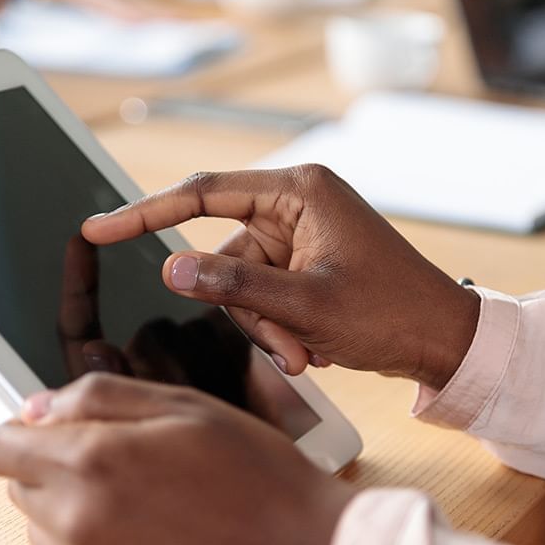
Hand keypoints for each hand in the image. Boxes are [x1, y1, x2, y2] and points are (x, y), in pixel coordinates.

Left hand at [0, 373, 353, 544]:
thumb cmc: (251, 474)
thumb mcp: (180, 406)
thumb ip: (95, 397)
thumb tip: (32, 410)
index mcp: (89, 460)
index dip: (21, 435)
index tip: (48, 436)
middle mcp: (74, 520)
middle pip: (19, 488)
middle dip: (55, 471)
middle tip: (125, 469)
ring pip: (40, 531)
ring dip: (72, 515)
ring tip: (144, 509)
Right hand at [81, 166, 479, 388]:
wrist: (447, 342)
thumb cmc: (392, 314)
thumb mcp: (306, 306)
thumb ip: (234, 286)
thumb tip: (170, 270)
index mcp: (299, 190)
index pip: (201, 194)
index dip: (144, 213)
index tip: (97, 230)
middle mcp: (296, 204)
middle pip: (223, 253)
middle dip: (246, 310)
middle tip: (288, 349)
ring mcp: (300, 236)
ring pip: (240, 284)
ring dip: (266, 328)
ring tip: (309, 353)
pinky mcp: (304, 264)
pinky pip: (262, 297)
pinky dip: (279, 329)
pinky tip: (316, 347)